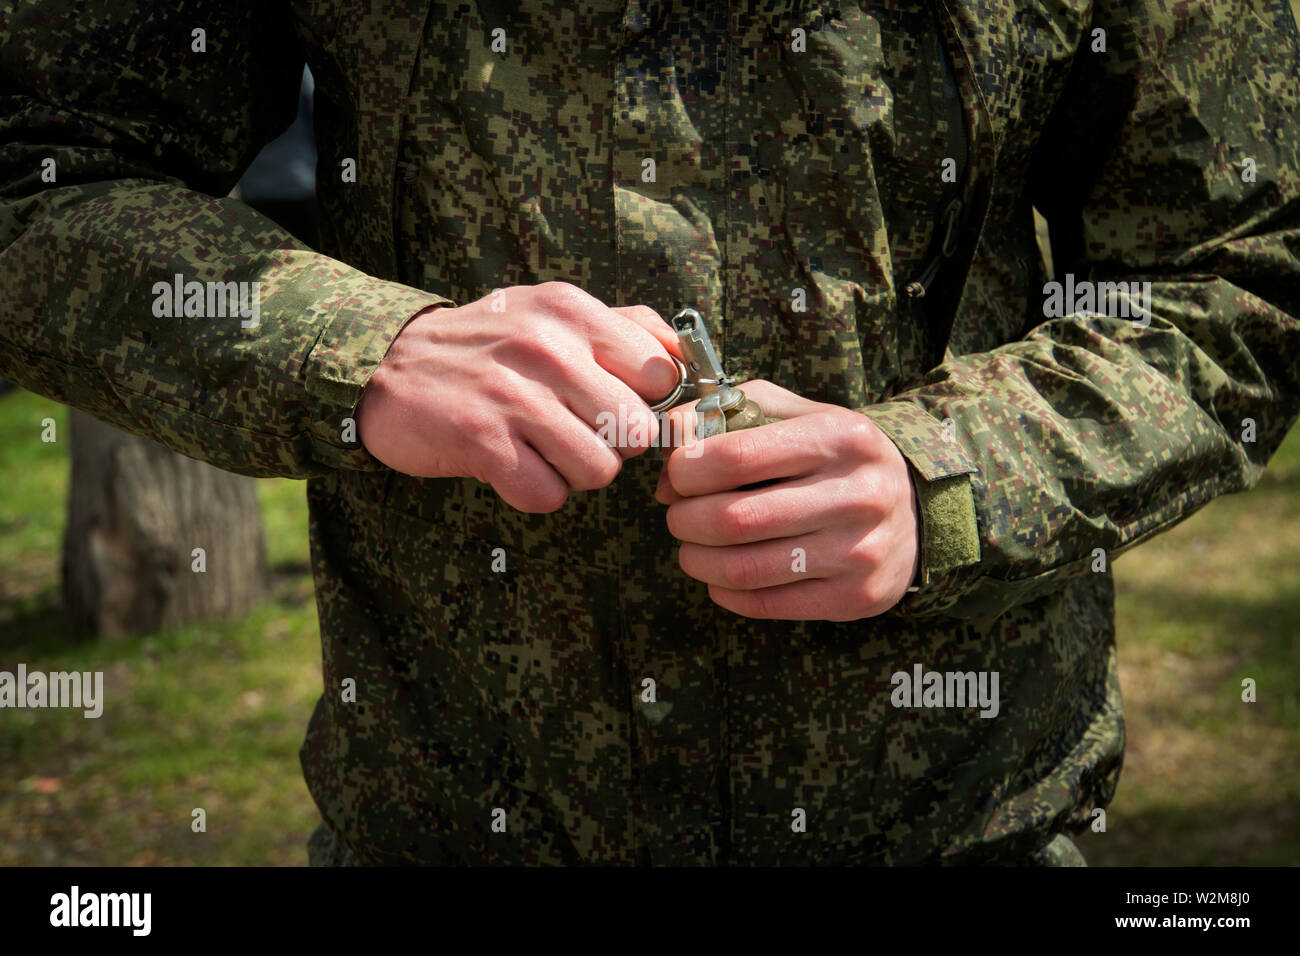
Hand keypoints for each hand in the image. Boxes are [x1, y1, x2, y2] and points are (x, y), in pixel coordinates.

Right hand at [356, 282, 680, 511]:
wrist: (384, 363)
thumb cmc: (487, 344)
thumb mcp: (553, 311)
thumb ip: (626, 327)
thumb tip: (689, 359)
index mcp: (573, 311)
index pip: (664, 374)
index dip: (650, 404)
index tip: (618, 406)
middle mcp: (547, 348)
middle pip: (638, 433)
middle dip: (613, 445)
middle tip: (573, 431)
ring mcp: (513, 396)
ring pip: (600, 470)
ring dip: (574, 472)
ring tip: (540, 448)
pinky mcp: (481, 441)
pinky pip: (548, 495)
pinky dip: (535, 492)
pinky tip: (511, 465)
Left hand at [655, 380, 919, 620]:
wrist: (916, 511)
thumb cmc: (837, 457)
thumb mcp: (800, 414)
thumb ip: (733, 411)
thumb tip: (671, 446)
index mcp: (841, 438)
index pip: (736, 456)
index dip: (686, 468)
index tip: (677, 474)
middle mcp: (858, 494)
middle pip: (734, 518)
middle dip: (685, 519)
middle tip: (677, 515)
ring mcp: (860, 551)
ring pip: (745, 568)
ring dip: (697, 559)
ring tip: (691, 546)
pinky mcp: (856, 597)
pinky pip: (766, 604)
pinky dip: (725, 592)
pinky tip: (720, 576)